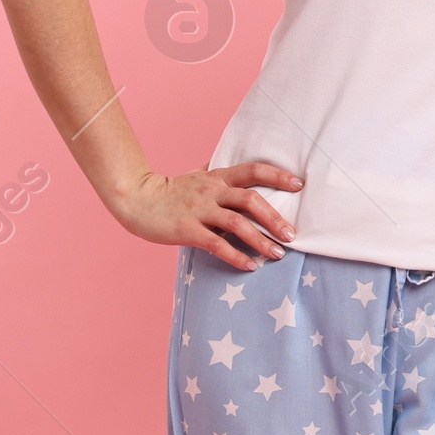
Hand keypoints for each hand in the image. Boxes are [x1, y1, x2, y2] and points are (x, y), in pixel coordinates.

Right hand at [110, 160, 303, 267]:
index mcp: (217, 177)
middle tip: (292, 235)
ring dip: (261, 240)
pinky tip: (249, 266)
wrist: (135, 199)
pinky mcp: (187, 230)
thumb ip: (213, 174)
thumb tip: (226, 168)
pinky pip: (217, 244)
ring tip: (277, 254)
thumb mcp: (194, 176)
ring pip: (237, 223)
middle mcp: (211, 191)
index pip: (252, 170)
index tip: (299, 184)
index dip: (277, 176)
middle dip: (275, 218)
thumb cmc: (167, 191)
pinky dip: (236, 255)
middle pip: (250, 200)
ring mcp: (199, 210)